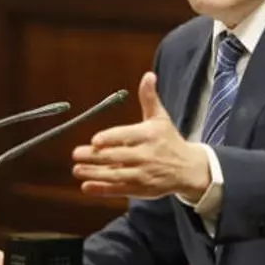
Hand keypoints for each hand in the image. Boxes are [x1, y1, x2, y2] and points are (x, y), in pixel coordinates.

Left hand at [72, 71, 209, 201]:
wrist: (187, 169)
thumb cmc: (169, 140)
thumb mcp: (161, 118)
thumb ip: (149, 98)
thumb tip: (148, 75)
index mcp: (150, 135)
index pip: (127, 136)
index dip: (110, 139)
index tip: (95, 140)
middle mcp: (147, 155)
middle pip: (117, 156)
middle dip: (95, 156)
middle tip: (76, 154)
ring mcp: (143, 174)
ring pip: (115, 175)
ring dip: (94, 173)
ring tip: (77, 169)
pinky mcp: (140, 189)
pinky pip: (118, 189)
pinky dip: (102, 189)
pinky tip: (86, 186)